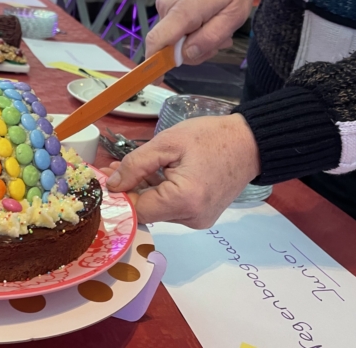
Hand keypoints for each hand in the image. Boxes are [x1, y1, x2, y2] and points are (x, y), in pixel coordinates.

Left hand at [103, 114, 260, 227]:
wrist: (251, 143)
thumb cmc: (210, 137)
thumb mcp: (167, 143)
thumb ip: (136, 165)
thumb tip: (113, 186)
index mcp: (184, 200)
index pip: (138, 210)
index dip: (119, 196)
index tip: (104, 179)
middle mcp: (192, 217)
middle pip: (147, 211)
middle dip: (128, 191)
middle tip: (112, 168)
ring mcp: (199, 219)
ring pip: (158, 210)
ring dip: (142, 191)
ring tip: (128, 167)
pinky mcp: (202, 215)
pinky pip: (172, 208)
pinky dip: (159, 193)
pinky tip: (150, 174)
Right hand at [145, 0, 254, 64]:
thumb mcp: (234, 15)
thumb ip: (211, 38)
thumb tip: (188, 55)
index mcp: (183, 11)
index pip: (157, 42)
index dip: (154, 64)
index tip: (156, 78)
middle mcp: (167, 7)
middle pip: (171, 45)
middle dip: (194, 50)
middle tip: (220, 41)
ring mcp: (165, 4)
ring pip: (175, 37)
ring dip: (196, 39)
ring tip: (217, 24)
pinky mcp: (167, 3)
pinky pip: (176, 26)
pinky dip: (192, 29)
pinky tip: (208, 19)